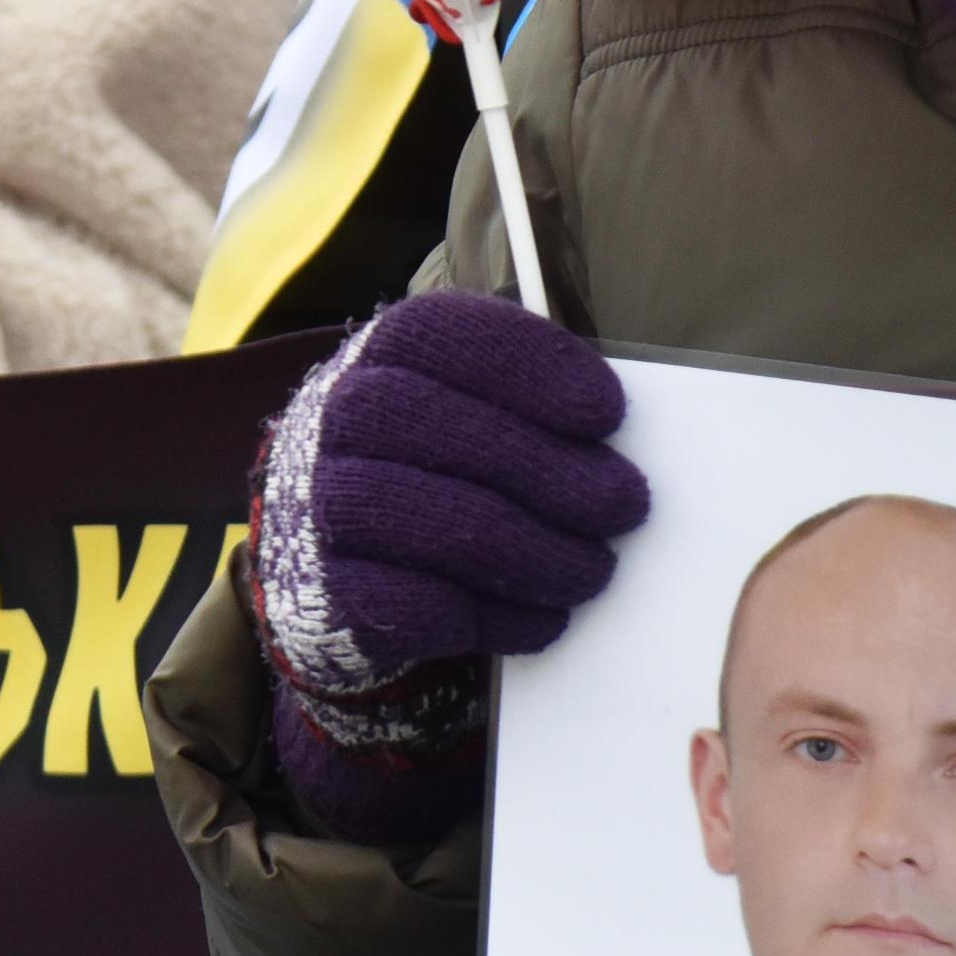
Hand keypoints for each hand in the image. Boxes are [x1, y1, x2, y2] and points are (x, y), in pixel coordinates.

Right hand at [250, 291, 649, 794]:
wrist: (337, 547)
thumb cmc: (438, 461)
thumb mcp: (475, 405)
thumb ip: (535, 410)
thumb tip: (617, 453)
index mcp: (387, 353)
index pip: (449, 338)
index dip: (534, 372)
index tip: (608, 413)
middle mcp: (343, 419)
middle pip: (441, 431)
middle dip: (550, 472)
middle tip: (626, 503)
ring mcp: (330, 506)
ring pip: (441, 527)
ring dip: (538, 553)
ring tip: (594, 569)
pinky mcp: (336, 593)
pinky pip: (425, 609)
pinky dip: (501, 617)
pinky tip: (545, 617)